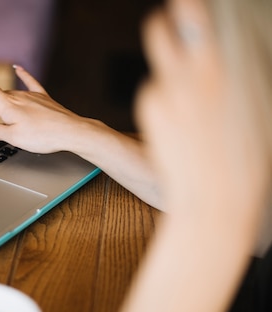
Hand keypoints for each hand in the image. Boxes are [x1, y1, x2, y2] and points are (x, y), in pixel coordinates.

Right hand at [0, 66, 102, 153]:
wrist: (70, 132)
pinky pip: (30, 82)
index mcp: (7, 104)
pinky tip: (18, 68)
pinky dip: (22, 74)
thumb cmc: (44, 136)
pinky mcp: (42, 98)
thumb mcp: (13, 139)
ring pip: (7, 96)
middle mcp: (17, 95)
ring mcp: (30, 95)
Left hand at [135, 0, 267, 223]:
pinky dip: (165, 102)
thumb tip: (232, 50)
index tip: (184, 2)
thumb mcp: (255, 105)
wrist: (216, 198)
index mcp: (221, 67)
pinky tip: (182, 125)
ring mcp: (163, 95)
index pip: (192, 16)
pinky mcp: (148, 114)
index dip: (185, 6)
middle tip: (171, 30)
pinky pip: (154, 95)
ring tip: (192, 105)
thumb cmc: (245, 156)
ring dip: (171, 76)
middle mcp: (188, 76)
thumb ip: (240, 72)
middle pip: (159, 31)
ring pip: (161, 70)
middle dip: (163, 28)